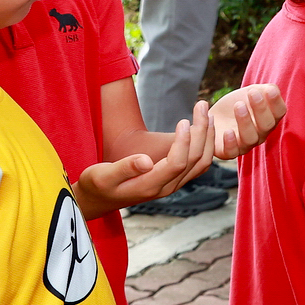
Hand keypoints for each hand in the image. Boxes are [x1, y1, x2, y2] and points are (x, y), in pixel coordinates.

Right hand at [74, 102, 213, 217]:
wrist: (98, 199)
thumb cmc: (96, 184)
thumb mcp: (101, 175)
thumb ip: (123, 168)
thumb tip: (146, 160)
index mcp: (150, 185)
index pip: (177, 163)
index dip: (184, 142)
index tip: (183, 120)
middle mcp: (167, 187)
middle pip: (195, 160)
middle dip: (201, 131)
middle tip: (202, 105)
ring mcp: (173, 185)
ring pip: (201, 162)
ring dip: (207, 137)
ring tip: (207, 113)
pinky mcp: (174, 180)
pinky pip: (198, 164)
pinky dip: (205, 145)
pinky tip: (204, 129)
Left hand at [208, 84, 285, 158]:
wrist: (215, 116)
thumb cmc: (236, 103)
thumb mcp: (251, 91)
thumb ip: (265, 89)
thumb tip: (272, 90)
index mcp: (270, 119)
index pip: (279, 112)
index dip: (276, 102)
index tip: (268, 90)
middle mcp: (260, 134)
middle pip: (267, 125)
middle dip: (261, 109)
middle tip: (252, 93)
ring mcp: (245, 144)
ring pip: (250, 138)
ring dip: (245, 122)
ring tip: (238, 105)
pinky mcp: (227, 151)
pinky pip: (232, 152)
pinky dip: (230, 143)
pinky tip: (227, 131)